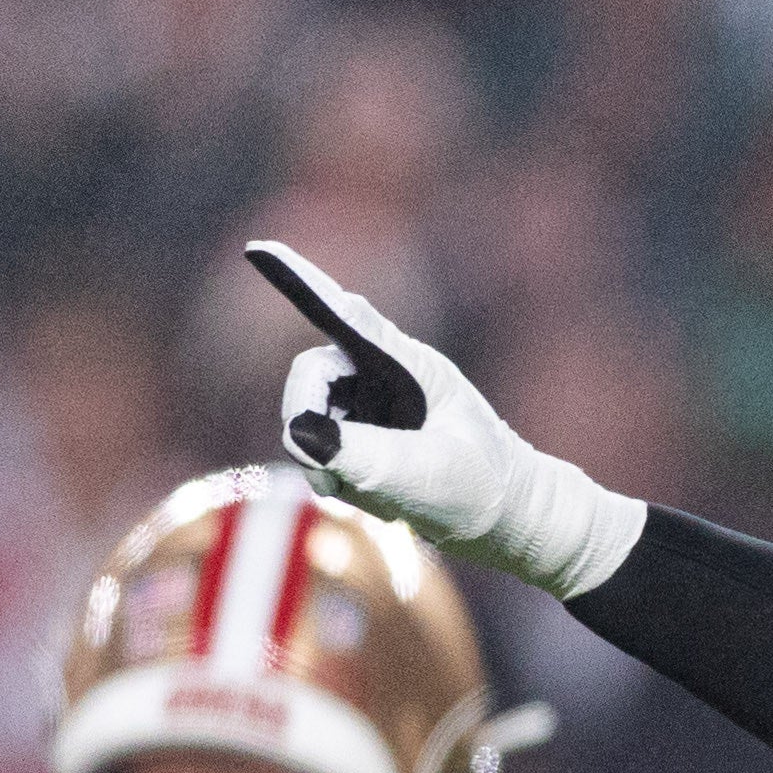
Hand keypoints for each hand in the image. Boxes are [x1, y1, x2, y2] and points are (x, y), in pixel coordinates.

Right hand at [247, 241, 648, 597]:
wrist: (510, 522)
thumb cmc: (483, 488)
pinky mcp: (364, 438)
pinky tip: (385, 503)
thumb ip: (367, 455)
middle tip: (322, 469)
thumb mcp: (428, 474)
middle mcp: (384, 377)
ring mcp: (371, 408)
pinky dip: (341, 483)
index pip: (347, 318)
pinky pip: (324, 456)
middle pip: (310, 377)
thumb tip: (302, 433)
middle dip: (305, 422)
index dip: (301, 283)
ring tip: (382, 497)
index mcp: (410, 366)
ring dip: (330, 466)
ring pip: (311, 424)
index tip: (261, 250)